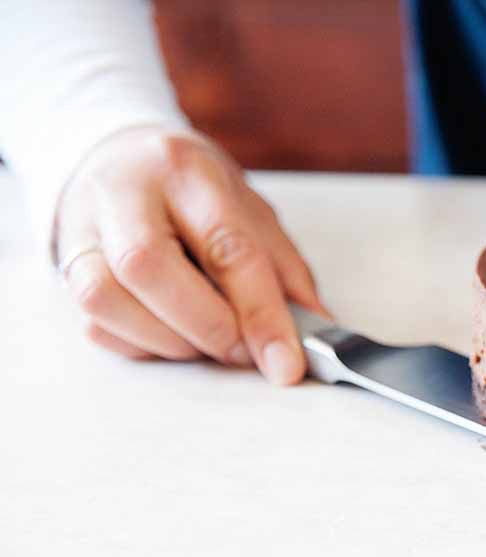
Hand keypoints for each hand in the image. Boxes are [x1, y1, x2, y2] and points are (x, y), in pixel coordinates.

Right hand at [54, 125, 329, 384]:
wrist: (118, 156)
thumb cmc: (191, 190)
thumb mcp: (251, 212)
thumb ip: (285, 272)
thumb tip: (316, 328)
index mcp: (187, 171)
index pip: (225, 246)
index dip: (261, 314)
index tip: (286, 363)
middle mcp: (125, 190)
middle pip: (147, 266)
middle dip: (206, 327)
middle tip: (240, 352)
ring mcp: (82, 225)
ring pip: (105, 297)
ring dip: (167, 341)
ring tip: (204, 342)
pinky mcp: (61, 261)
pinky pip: (92, 321)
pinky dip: (140, 344)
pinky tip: (169, 334)